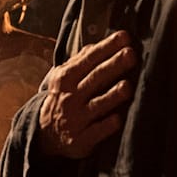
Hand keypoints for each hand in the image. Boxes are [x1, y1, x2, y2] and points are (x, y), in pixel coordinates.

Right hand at [36, 32, 136, 160]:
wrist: (46, 133)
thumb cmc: (64, 98)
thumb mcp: (65, 77)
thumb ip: (81, 60)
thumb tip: (97, 43)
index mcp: (66, 78)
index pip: (89, 59)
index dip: (107, 47)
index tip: (124, 37)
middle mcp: (70, 97)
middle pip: (95, 79)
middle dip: (113, 65)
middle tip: (130, 54)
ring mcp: (76, 119)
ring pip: (97, 105)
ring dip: (112, 96)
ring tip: (127, 86)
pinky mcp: (81, 140)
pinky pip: (97, 132)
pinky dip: (107, 126)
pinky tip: (118, 119)